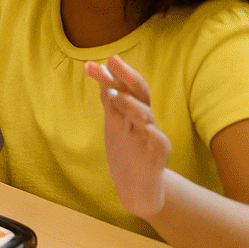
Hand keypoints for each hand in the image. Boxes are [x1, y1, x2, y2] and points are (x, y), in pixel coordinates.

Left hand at [85, 54, 170, 219]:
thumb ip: (109, 98)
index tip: (88, 65)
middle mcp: (144, 119)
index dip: (108, 75)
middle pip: (140, 93)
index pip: (122, 87)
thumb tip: (96, 68)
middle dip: (127, 76)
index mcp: (132, 111)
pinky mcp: (160, 156)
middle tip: (113, 60)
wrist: (138, 187)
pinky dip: (153, 133)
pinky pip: (160, 142)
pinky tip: (146, 127)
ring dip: (132, 104)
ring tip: (117, 95)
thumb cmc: (127, 150)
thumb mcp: (114, 122)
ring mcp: (152, 136)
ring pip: (147, 116)